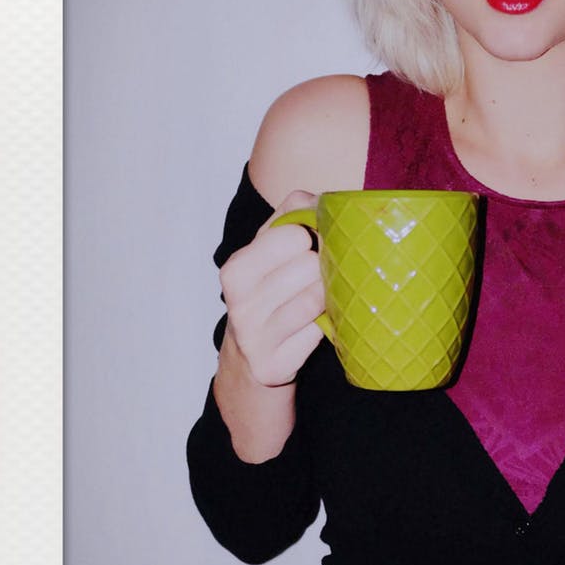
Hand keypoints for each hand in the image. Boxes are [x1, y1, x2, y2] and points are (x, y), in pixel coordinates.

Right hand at [218, 190, 325, 387]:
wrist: (250, 359)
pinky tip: (318, 325)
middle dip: (323, 268)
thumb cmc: (267, 295)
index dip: (313, 236)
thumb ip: (290, 216)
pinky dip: (326, 326)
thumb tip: (318, 200)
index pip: (293, 234)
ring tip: (321, 298)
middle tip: (320, 277)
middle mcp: (239, 303)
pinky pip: (318, 333)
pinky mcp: (273, 365)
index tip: (313, 246)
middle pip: (310, 266)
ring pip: (316, 299)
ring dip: (328, 297)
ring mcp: (255, 337)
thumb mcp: (267, 252)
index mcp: (236, 269)